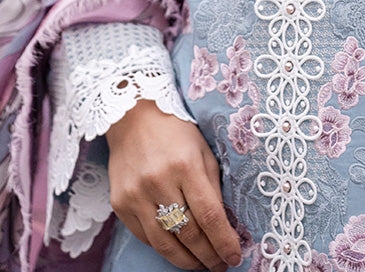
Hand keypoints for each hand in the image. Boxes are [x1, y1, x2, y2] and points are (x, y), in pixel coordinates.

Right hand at [106, 99, 241, 270]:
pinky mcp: (120, 204)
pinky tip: (178, 250)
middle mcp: (159, 181)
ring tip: (202, 265)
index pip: (209, 215)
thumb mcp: (203, 150)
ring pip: (164, 243)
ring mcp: (136, 195)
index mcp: (186, 165)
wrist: (132, 116)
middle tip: (221, 264)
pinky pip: (145, 237)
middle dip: (208, 256)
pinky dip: (164, 248)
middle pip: (188, 234)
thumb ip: (213, 186)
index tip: (235, 256)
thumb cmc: (176, 131)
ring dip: (186, 261)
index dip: (224, 241)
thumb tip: (226, 224)